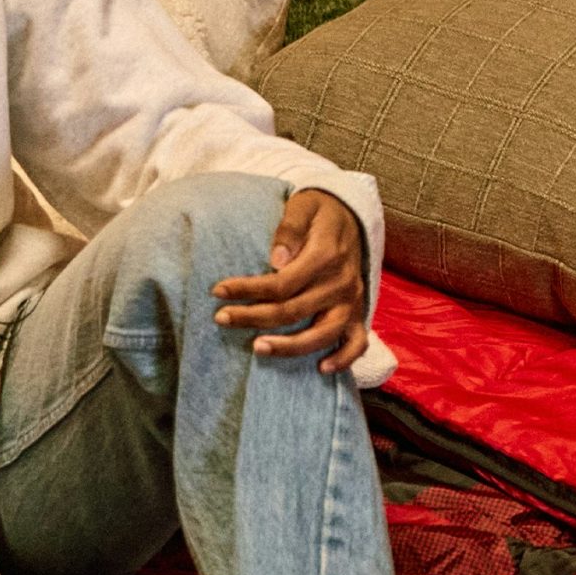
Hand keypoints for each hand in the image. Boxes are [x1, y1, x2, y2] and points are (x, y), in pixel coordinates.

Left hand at [213, 188, 370, 374]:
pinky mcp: (357, 311)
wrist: (350, 213)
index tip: (218, 291)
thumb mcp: (303, 206)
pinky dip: (344, 359)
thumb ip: (290, 229)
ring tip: (257, 348)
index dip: (248, 289)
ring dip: (289, 346)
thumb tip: (276, 260)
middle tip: (221, 318)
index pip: (282, 283)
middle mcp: (341, 282)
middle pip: (293, 311)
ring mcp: (351, 300)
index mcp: (326, 255)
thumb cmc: (318, 211)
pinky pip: (357, 342)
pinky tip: (321, 369)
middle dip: (252, 317)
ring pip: (322, 334)